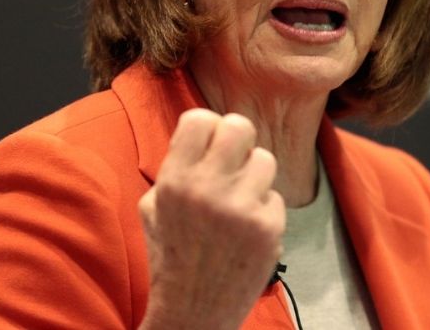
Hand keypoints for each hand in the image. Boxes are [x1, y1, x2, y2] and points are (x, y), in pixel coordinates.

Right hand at [138, 108, 284, 329]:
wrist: (192, 310)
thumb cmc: (172, 254)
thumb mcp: (154, 206)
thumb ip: (177, 166)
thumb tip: (206, 131)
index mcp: (174, 180)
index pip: (201, 118)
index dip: (209, 128)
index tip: (210, 144)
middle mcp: (206, 188)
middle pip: (240, 125)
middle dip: (239, 139)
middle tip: (234, 159)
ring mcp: (240, 208)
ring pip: (265, 159)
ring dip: (255, 176)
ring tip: (239, 200)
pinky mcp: (267, 228)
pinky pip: (275, 197)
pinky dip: (264, 211)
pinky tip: (247, 231)